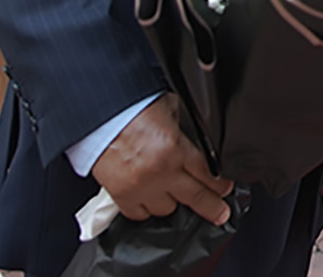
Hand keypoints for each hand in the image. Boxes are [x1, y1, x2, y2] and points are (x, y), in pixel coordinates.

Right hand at [90, 94, 233, 224]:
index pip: (208, 174)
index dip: (220, 185)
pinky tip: (151, 198)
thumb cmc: (130, 109)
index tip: (225, 189)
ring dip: (172, 202)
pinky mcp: (122, 196)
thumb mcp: (168, 109)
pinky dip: (147, 209)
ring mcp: (141, 187)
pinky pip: (141, 214)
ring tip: (174, 193)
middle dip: (212, 207)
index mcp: (175, 148)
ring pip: (167, 209)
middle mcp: (161, 171)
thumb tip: (196, 133)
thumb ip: (184, 126)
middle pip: (196, 198)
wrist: (97, 117)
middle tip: (220, 213)